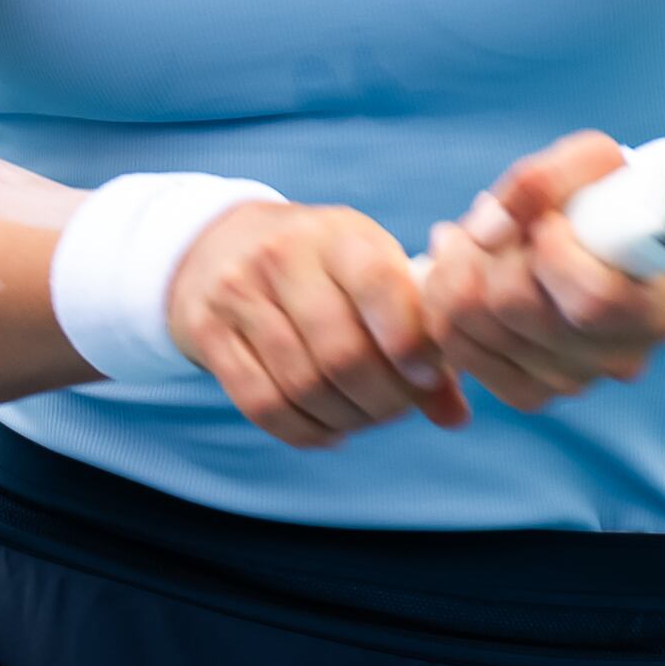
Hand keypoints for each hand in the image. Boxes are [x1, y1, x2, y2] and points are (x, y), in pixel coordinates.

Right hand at [165, 200, 470, 447]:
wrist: (221, 242)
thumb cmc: (323, 267)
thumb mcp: (372, 271)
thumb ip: (419, 336)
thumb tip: (456, 418)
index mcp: (341, 234)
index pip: (379, 284)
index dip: (409, 342)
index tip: (426, 376)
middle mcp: (285, 257)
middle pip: (341, 352)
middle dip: (382, 399)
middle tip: (398, 409)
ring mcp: (239, 293)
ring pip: (302, 385)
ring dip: (346, 419)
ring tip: (365, 418)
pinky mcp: (208, 332)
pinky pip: (261, 403)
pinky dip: (304, 431)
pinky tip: (328, 430)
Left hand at [420, 131, 664, 412]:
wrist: (610, 235)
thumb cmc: (610, 196)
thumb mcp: (595, 163)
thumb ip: (545, 182)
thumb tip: (487, 231)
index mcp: (656, 310)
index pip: (593, 300)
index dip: (553, 254)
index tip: (549, 220)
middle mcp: (620, 358)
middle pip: (520, 311)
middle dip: (484, 253)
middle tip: (481, 215)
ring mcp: (574, 382)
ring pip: (481, 333)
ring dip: (453, 274)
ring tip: (460, 236)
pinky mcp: (531, 393)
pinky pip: (464, 356)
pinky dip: (445, 310)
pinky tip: (456, 273)